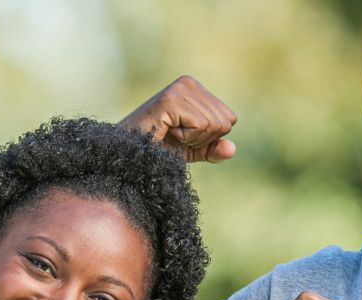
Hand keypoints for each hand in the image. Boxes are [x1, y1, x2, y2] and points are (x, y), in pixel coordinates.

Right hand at [122, 75, 236, 163]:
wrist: (128, 154)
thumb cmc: (156, 149)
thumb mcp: (192, 150)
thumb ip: (213, 149)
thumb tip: (232, 148)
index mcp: (196, 89)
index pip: (229, 119)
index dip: (208, 137)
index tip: (183, 135)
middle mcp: (189, 82)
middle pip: (224, 122)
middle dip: (202, 139)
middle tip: (174, 136)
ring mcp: (180, 88)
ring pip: (214, 125)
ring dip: (192, 139)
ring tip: (169, 132)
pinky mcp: (171, 99)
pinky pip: (201, 126)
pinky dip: (186, 138)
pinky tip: (166, 131)